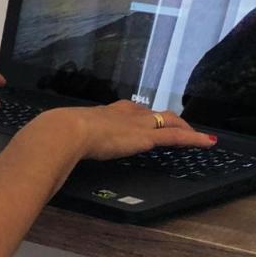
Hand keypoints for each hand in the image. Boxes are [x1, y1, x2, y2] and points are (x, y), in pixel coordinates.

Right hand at [37, 100, 216, 160]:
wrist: (66, 131)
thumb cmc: (60, 134)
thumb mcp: (64, 135)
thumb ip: (64, 140)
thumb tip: (48, 146)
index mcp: (104, 113)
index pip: (128, 110)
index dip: (140, 114)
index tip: (145, 117)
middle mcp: (123, 114)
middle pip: (151, 113)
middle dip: (166, 119)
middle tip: (177, 125)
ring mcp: (136, 124)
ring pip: (167, 122)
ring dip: (183, 128)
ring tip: (196, 135)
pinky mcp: (146, 137)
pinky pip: (176, 137)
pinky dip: (194, 139)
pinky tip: (207, 142)